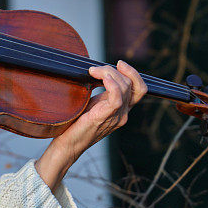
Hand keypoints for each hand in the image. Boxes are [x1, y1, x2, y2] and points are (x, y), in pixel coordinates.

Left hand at [35, 60, 146, 189]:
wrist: (68, 144)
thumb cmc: (76, 123)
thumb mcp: (93, 103)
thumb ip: (103, 92)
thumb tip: (100, 71)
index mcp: (122, 110)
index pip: (139, 89)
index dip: (133, 73)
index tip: (119, 63)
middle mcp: (123, 114)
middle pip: (131, 84)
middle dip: (115, 70)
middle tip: (96, 69)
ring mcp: (116, 116)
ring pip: (124, 87)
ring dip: (108, 73)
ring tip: (92, 72)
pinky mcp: (105, 117)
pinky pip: (117, 98)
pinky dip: (111, 84)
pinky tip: (101, 77)